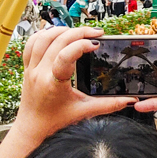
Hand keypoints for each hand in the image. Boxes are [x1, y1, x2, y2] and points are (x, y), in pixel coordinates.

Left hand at [15, 27, 136, 137]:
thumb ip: (108, 105)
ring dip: (62, 30)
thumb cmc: (55, 121)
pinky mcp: (27, 67)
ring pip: (42, 38)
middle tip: (95, 32)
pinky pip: (31, 43)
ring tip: (78, 31)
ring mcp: (31, 68)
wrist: (32, 127)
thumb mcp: (84, 112)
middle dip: (79, 32)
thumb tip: (129, 100)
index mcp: (53, 84)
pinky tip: (57, 33)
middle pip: (57, 41)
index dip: (81, 45)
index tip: (96, 43)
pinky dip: (44, 34)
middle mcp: (40, 73)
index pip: (65, 56)